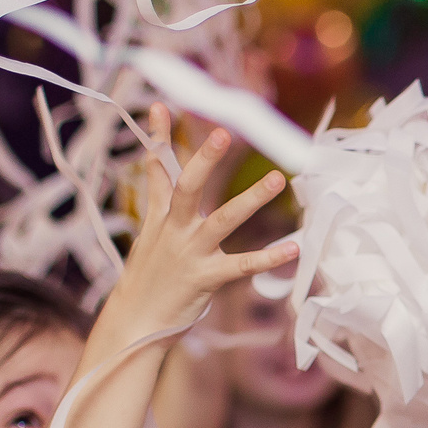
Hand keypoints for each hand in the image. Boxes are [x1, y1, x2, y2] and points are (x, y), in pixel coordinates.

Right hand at [103, 127, 297, 338]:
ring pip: (222, 220)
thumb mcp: (150, 232)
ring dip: (251, 200)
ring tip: (276, 180)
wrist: (135, 322)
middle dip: (203, 160)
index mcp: (161, 217)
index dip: (160, 137)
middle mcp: (174, 230)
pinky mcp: (205, 278)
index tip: (161, 105)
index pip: (158, 169)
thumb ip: (159, 197)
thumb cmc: (149, 275)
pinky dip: (267, 257)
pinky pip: (241, 265)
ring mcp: (190, 253)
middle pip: (187, 187)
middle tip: (223, 134)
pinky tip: (292, 248)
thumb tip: (155, 164)